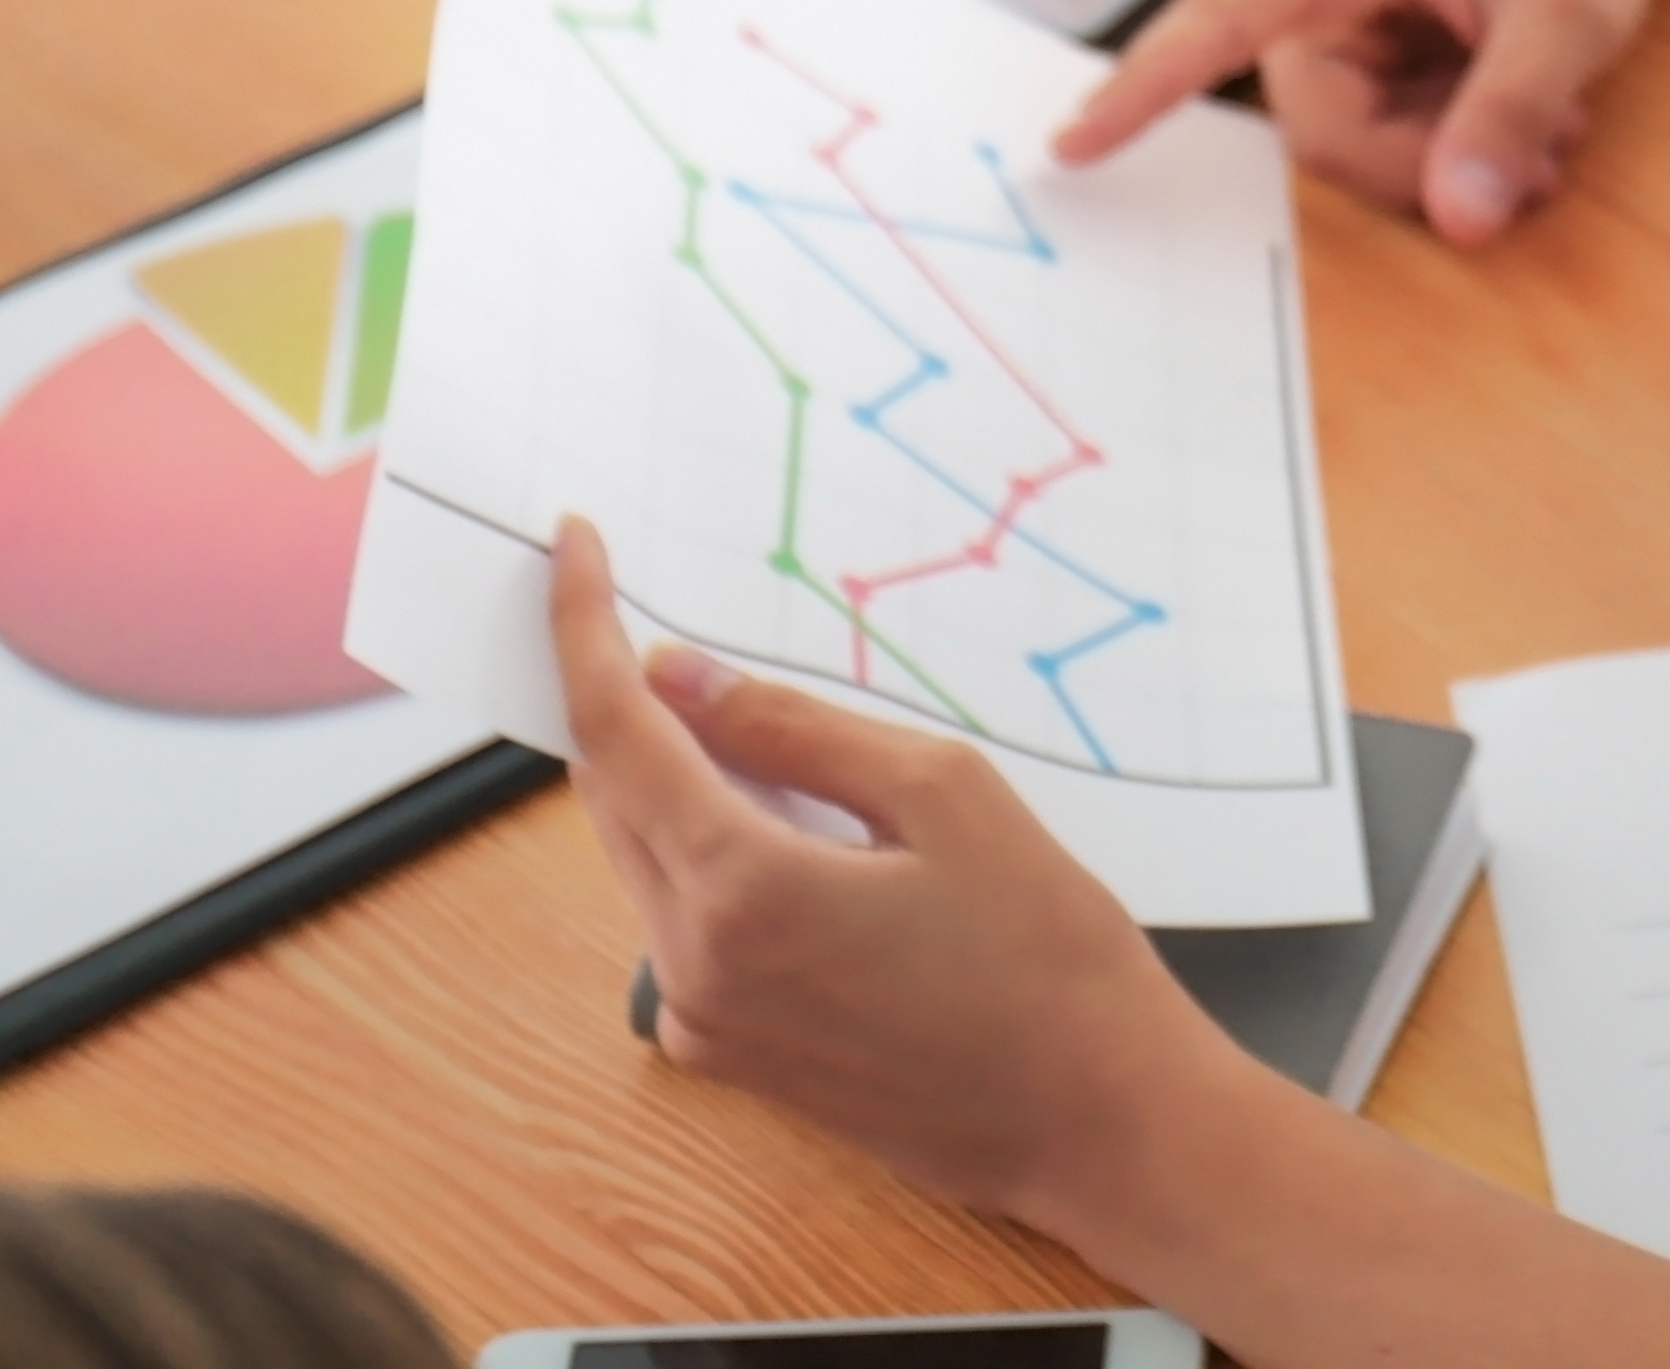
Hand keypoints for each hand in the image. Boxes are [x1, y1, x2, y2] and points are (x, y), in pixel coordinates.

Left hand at [544, 517, 1242, 1248]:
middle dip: (623, 699)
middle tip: (647, 611)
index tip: (575, 546)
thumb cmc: (1047, 955)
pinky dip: (708, 854)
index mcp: (737, 892)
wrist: (1094, 1123)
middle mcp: (691, 967)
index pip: (615, 732)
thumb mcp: (945, 795)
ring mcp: (705, 1025)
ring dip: (674, 779)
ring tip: (751, 725)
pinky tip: (788, 828)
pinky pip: (685, 926)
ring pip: (647, 861)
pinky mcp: (733, 1059)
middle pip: (613, 798)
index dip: (583, 630)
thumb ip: (796, 730)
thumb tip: (680, 678)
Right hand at [1059, 0, 1669, 242]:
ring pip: (1352, 144)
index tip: (1071, 147)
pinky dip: (1444, 136)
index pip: (1213, 27)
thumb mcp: (1570, 11)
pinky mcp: (1338, 43)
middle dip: (1430, 160)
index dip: (1143, 92)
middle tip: (1543, 154)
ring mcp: (1311, 13)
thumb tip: (1461, 219)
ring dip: (1448, 151)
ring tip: (1544, 119)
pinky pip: (1370, 131)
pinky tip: (1515, 107)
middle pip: (1325, 132)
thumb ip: (1514, 112)